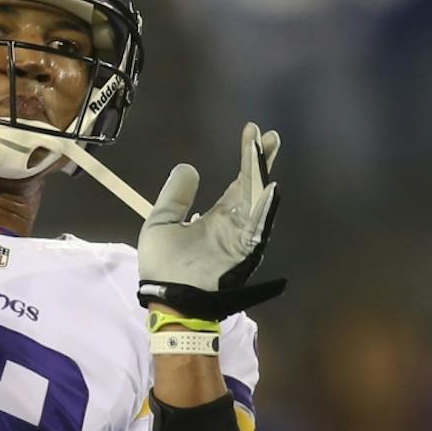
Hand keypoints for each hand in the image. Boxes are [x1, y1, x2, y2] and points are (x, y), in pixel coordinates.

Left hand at [137, 122, 284, 317]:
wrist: (166, 296)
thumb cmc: (163, 266)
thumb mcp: (161, 222)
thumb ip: (175, 196)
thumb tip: (187, 167)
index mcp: (217, 219)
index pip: (238, 184)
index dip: (246, 159)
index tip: (252, 133)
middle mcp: (233, 226)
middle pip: (253, 188)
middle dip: (261, 162)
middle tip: (270, 136)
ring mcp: (240, 238)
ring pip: (257, 202)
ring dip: (262, 176)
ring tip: (266, 149)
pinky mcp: (242, 251)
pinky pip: (256, 227)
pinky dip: (263, 208)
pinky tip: (269, 186)